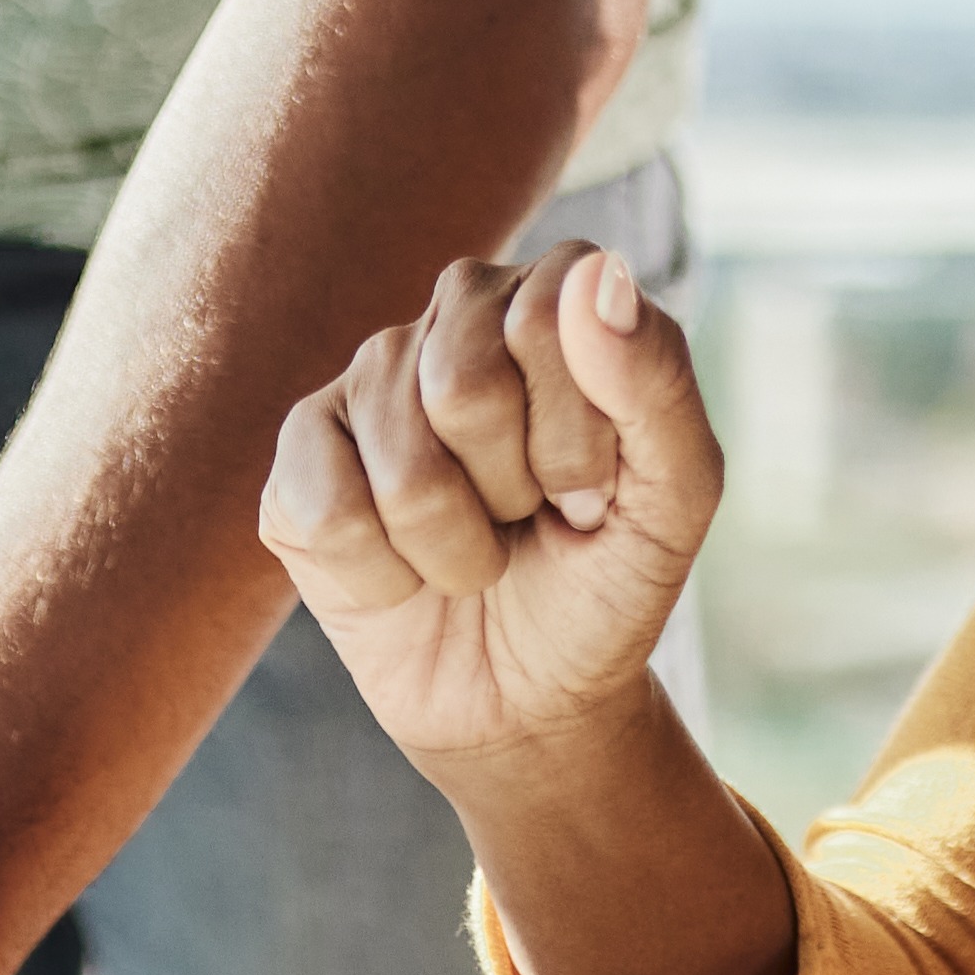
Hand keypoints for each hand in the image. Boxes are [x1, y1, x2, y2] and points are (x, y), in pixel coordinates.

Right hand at [258, 243, 716, 772]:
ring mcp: (365, 382)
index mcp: (547, 296)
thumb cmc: (607, 582)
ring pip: (402, 472)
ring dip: (457, 551)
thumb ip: (657, 379)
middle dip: (513, 491)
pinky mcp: (298, 461)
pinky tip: (405, 573)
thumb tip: (592, 274)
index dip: (576, 436)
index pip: (543, 321)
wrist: (531, 699)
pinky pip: (330, 519)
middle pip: (462, 390)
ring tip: (476, 553)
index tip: (593, 487)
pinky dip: (387, 578)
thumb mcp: (675, 496)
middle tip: (528, 516)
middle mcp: (450, 316)